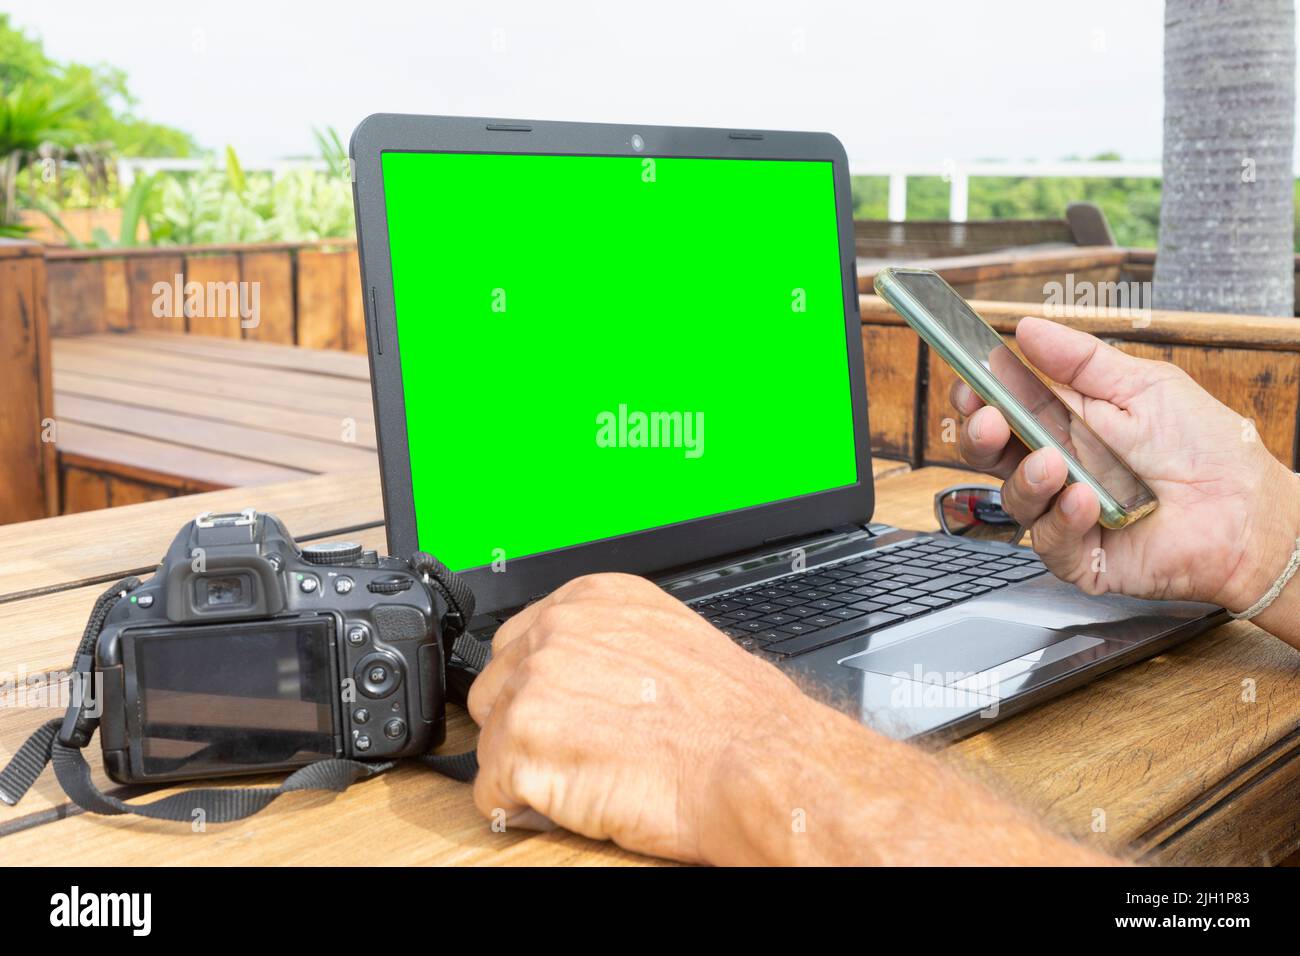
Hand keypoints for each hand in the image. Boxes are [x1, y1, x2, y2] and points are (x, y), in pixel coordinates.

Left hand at [466, 572, 808, 862]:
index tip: (560, 716)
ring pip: (491, 744)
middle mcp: (555, 633)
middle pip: (494, 689)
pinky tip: (572, 804)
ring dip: (526, 771)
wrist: (757, 762)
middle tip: (575, 755)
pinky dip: (521, 811)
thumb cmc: (732, 715)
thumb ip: (608, 643)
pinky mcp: (523, 748)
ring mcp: (533, 688)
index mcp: (589, 600)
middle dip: (524, 729)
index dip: (537, 691)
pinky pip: (491, 794)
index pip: (518, 642)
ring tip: (585, 781)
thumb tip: (578, 672)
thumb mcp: (668, 639)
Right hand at [951, 316, 1299, 613]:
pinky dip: (1061, 519)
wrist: (1249, 509)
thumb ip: (1081, 360)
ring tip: (1053, 463)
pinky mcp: (1080, 558)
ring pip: (1014, 500)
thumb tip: (1028, 330)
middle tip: (988, 419)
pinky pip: (1049, 542)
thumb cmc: (1205, 448)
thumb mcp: (1143, 386)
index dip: (978, 399)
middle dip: (980, 437)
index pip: (1001, 411)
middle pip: (991, 457)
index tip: (971, 384)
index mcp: (1061, 425)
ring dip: (1027, 479)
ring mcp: (1063, 515)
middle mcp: (1055, 470)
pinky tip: (1084, 501)